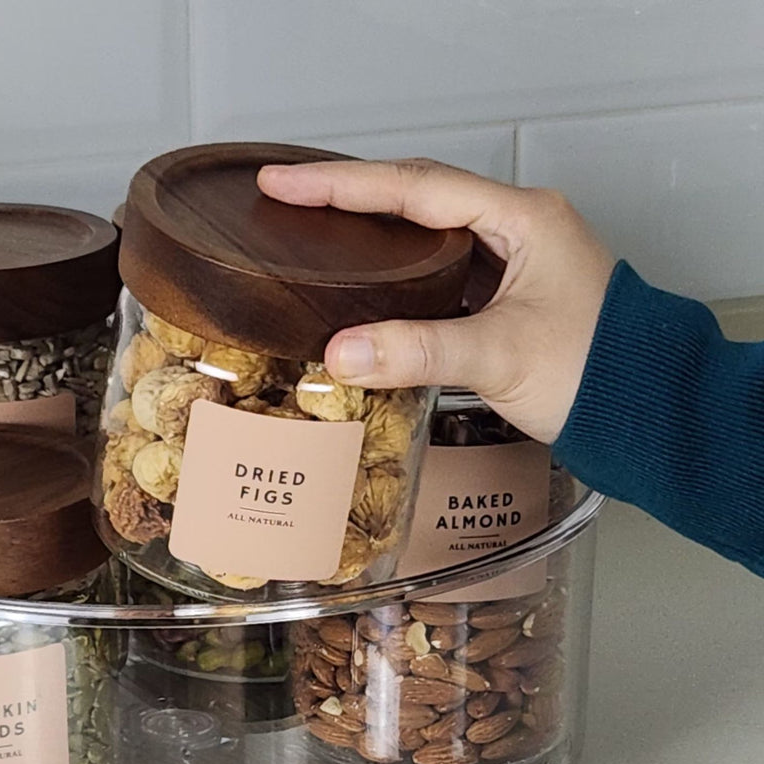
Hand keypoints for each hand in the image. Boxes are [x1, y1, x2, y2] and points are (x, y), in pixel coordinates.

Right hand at [257, 159, 615, 443]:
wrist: (648, 412)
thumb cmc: (599, 371)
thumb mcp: (501, 355)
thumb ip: (419, 351)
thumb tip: (340, 353)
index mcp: (521, 219)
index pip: (413, 187)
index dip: (341, 184)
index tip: (283, 183)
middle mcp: (517, 228)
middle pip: (416, 196)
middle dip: (348, 196)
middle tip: (286, 198)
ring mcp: (513, 261)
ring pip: (426, 233)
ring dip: (371, 231)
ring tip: (314, 232)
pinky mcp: (506, 296)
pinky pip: (438, 270)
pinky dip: (396, 274)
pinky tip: (366, 286)